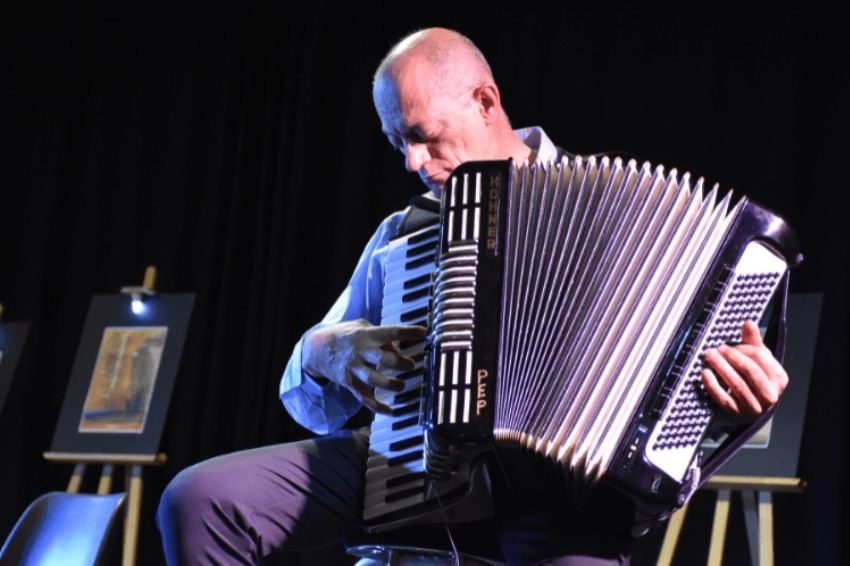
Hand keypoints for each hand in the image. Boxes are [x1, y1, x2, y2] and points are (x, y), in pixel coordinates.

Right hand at [301, 319, 425, 414]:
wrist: (316, 348)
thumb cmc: (344, 335)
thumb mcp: (362, 326)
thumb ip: (381, 335)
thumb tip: (399, 348)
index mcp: (367, 334)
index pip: (391, 331)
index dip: (408, 332)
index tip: (423, 333)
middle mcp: (361, 351)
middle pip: (383, 359)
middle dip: (401, 364)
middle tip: (410, 365)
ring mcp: (354, 368)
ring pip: (374, 380)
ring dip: (391, 385)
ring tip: (401, 386)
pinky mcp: (349, 382)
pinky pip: (363, 397)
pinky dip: (377, 406)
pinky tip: (390, 411)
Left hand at [701, 320, 788, 415]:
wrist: (749, 403)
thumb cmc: (754, 377)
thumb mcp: (757, 358)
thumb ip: (753, 341)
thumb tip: (748, 322)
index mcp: (779, 378)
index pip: (760, 358)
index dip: (742, 349)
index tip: (729, 345)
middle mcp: (770, 394)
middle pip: (750, 371)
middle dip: (731, 357)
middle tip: (716, 349)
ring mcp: (755, 406)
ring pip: (736, 385)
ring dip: (720, 367)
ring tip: (709, 356)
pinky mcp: (738, 414)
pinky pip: (724, 399)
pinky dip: (713, 385)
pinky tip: (705, 372)